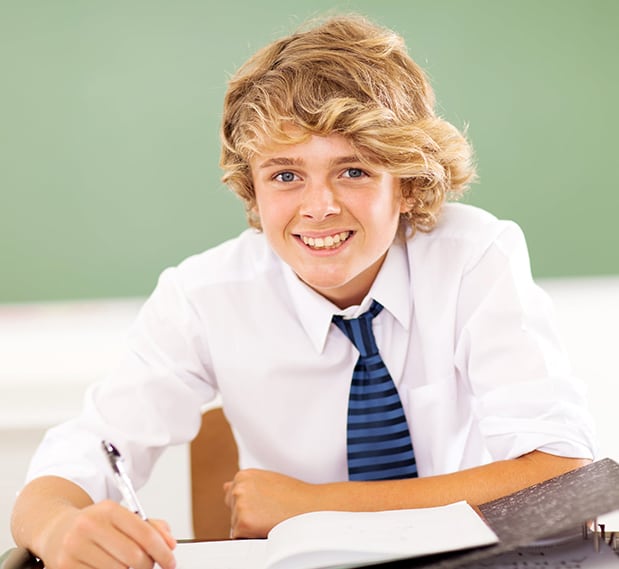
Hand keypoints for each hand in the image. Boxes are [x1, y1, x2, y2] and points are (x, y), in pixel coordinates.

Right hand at [36, 500, 175, 568]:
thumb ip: (149, 526)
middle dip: (148, 565)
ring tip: (129, 566)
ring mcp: (75, 548)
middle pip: (134, 557)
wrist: (54, 529)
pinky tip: (111, 568)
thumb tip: (169, 542)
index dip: (162, 550)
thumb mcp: (120, 517)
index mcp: (108, 510)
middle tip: (150, 566)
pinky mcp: (65, 567)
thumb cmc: (93, 525)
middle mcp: (89, 526)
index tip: (170, 561)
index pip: (144, 533)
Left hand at [223, 469, 316, 538]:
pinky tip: (267, 527)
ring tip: (271, 517)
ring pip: (236, 524)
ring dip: (250, 525)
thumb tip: (225, 487)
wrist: (310, 506)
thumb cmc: (293, 495)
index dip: (249, 503)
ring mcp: (239, 505)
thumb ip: (247, 485)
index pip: (232, 495)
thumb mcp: (267, 480)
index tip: (261, 505)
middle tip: (269, 511)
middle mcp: (238, 487)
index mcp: (243, 475)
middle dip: (247, 513)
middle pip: (232, 510)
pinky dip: (251, 537)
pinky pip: (239, 538)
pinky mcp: (242, 523)